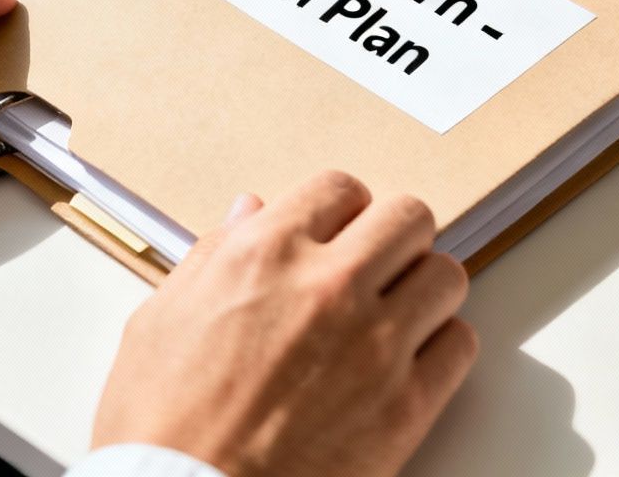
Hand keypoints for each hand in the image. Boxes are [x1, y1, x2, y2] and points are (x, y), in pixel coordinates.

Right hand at [92, 172, 478, 476]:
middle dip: (393, 237)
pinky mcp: (406, 405)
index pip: (340, 189)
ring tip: (395, 314)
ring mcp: (376, 345)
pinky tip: (408, 361)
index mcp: (264, 257)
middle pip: (408, 218)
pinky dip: (441, 348)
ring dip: (423, 289)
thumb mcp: (159, 323)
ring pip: (446, 275)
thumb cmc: (161, 429)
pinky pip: (460, 345)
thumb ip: (212, 257)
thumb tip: (249, 212)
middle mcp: (329, 288)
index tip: (338, 233)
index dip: (340, 211)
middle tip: (375, 267)